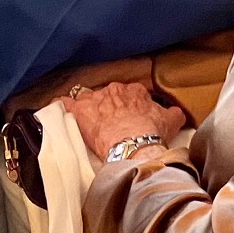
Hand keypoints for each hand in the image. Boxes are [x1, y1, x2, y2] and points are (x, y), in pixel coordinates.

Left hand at [65, 81, 184, 160]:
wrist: (135, 143)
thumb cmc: (152, 133)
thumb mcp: (170, 122)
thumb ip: (172, 114)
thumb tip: (177, 113)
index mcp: (135, 91)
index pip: (128, 94)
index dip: (127, 106)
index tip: (127, 116)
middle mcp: (115, 90)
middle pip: (108, 96)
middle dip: (107, 107)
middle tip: (109, 123)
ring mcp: (96, 99)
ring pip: (87, 99)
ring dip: (87, 108)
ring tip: (87, 121)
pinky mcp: (80, 111)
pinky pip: (65, 104)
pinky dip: (60, 106)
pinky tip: (56, 110)